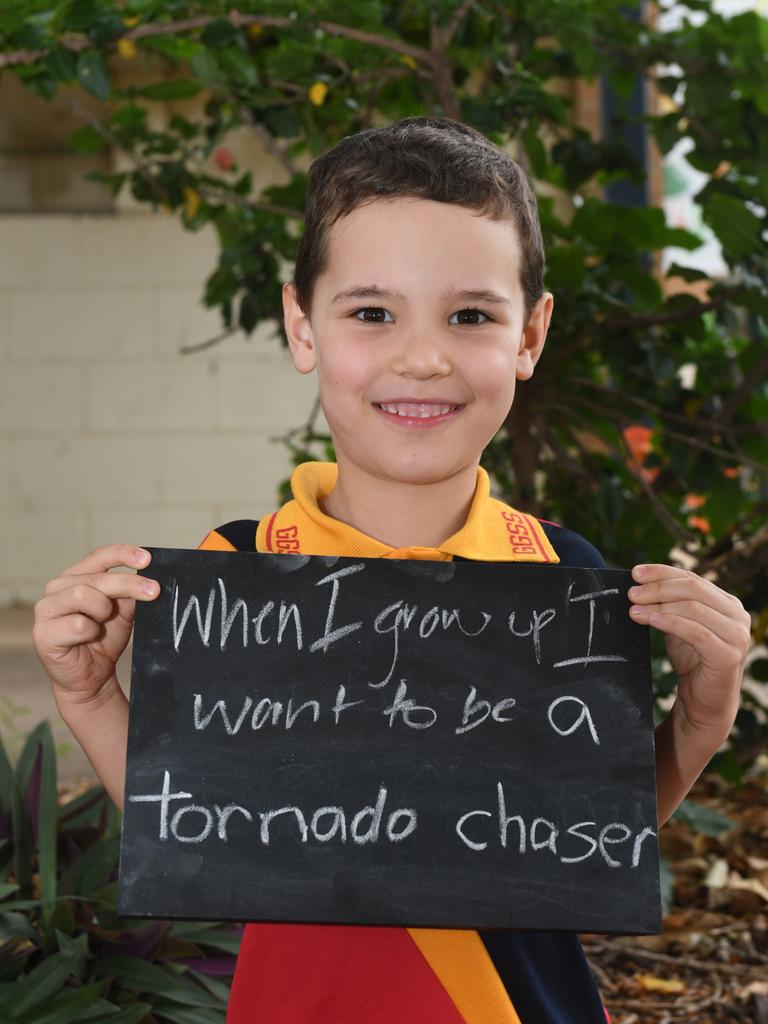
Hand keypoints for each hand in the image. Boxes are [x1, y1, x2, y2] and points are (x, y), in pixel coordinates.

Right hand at [33, 545, 159, 705]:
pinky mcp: (43, 633)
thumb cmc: (103, 639)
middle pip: (97, 577)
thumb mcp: (123, 611)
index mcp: (76, 576)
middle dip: (129, 584)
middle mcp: (57, 588)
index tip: (147, 559)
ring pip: (83, 595)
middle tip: (154, 591)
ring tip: (103, 624)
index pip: (99, 556)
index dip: (123, 554)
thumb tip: (150, 580)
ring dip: (103, 610)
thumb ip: (130, 594)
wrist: (91, 677)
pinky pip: (76, 623)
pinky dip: (91, 631)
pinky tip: (89, 638)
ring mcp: (46, 609)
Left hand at [627, 564, 750, 735]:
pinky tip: (651, 620)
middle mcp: (737, 615)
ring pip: (693, 608)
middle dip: (657, 588)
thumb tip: (639, 584)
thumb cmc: (691, 660)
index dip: (662, 572)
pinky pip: (695, 632)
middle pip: (692, 589)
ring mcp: (736, 635)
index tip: (635, 573)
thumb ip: (669, 605)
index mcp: (727, 603)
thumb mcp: (679, 626)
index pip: (692, 578)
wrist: (704, 701)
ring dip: (658, 604)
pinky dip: (671, 623)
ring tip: (634, 608)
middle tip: (631, 593)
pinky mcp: (728, 656)